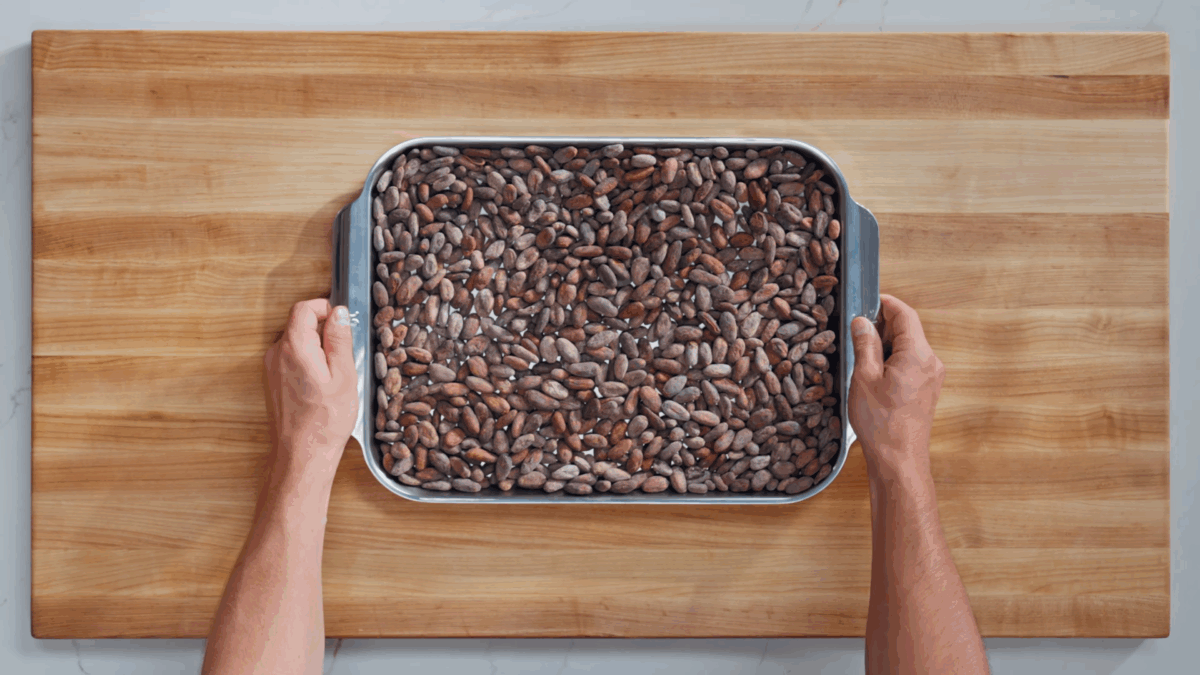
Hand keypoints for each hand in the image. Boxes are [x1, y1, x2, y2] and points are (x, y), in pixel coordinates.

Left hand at [263, 299, 358, 478]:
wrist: (302, 454)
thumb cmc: (325, 420)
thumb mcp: (344, 375)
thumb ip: (339, 339)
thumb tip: (340, 313)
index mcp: (294, 347)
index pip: (304, 308)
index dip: (325, 307)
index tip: (343, 320)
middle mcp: (277, 354)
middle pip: (299, 324)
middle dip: (323, 329)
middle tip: (345, 351)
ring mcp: (272, 368)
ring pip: (296, 342)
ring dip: (316, 347)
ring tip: (336, 372)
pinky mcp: (273, 382)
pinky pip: (291, 359)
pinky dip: (308, 362)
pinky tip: (323, 384)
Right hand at [848, 294, 944, 480]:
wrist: (899, 459)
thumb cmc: (881, 422)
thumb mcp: (864, 377)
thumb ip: (864, 344)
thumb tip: (862, 321)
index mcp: (917, 354)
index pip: (905, 314)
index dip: (886, 303)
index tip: (868, 299)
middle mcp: (931, 362)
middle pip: (908, 330)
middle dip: (883, 325)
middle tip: (857, 331)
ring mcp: (932, 377)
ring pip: (909, 347)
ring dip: (886, 345)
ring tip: (861, 357)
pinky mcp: (927, 389)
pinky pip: (911, 363)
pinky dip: (893, 360)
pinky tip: (874, 373)